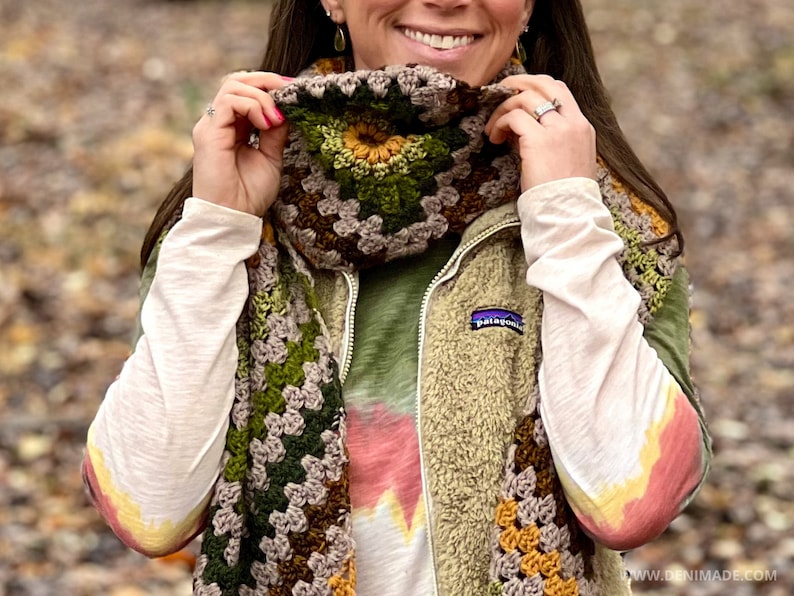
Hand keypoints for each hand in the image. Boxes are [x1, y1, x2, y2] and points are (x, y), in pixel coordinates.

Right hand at [192, 71, 291, 216]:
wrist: (233, 218)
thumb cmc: (249, 196)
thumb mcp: (271, 157)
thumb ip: (276, 133)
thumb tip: (286, 109)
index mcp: (232, 128)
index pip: (246, 91)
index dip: (270, 87)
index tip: (294, 92)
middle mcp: (219, 123)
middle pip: (238, 81)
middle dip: (267, 81)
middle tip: (290, 92)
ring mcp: (211, 126)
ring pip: (233, 85)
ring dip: (262, 96)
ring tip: (276, 119)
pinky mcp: (208, 133)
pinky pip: (229, 101)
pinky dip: (253, 105)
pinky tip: (267, 124)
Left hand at [484, 74, 596, 191]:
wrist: (567, 212)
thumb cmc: (563, 195)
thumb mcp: (567, 161)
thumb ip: (553, 140)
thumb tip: (522, 128)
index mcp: (582, 127)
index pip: (560, 90)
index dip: (536, 87)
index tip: (518, 96)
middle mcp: (573, 123)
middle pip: (544, 83)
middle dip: (519, 82)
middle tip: (500, 91)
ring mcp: (558, 130)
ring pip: (525, 98)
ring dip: (503, 108)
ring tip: (493, 128)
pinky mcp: (539, 140)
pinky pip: (514, 117)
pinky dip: (500, 123)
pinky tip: (494, 138)